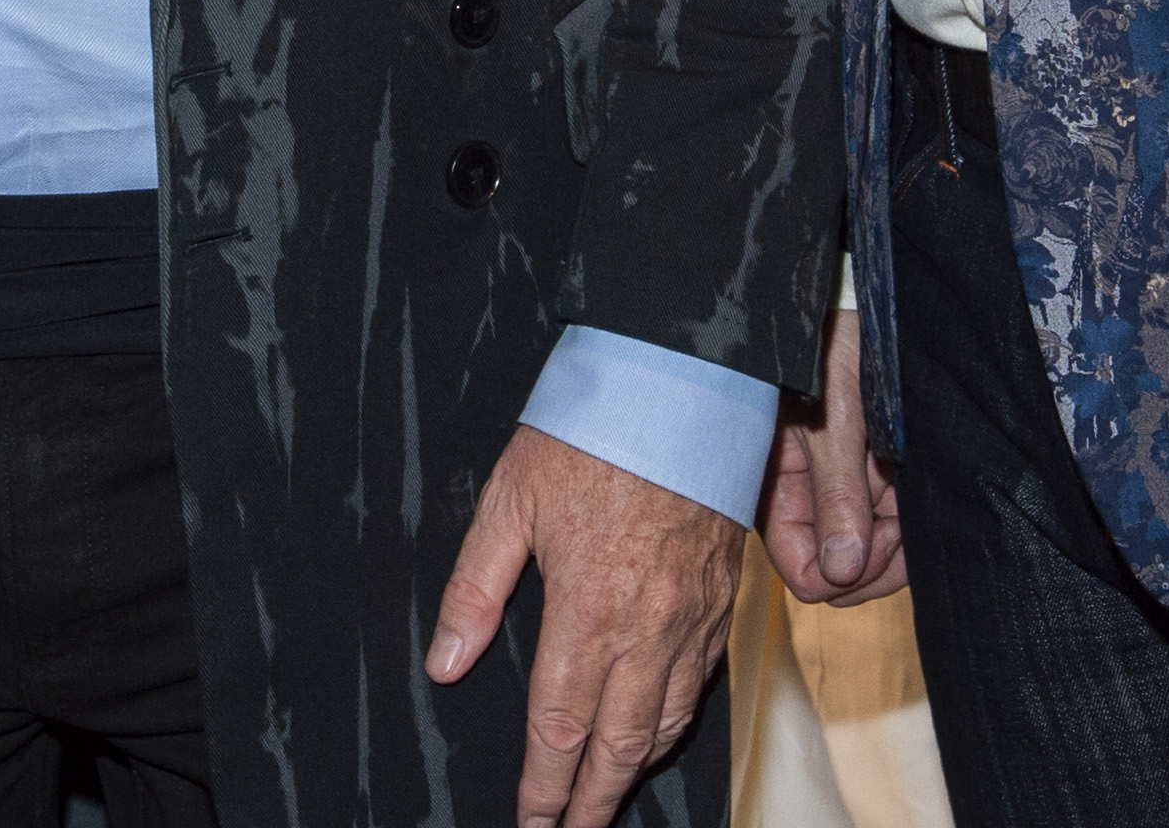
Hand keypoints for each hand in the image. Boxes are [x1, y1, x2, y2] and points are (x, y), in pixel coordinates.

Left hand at [427, 425, 746, 827]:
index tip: (531, 821)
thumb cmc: (592, 431)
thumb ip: (475, 587)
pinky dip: (676, 723)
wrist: (682, 384)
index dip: (543, 786)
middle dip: (591, 801)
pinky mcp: (724, 599)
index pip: (559, 725)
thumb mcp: (510, 499)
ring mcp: (694, 617)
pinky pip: (701, 683)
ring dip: (633, 769)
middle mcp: (648, 625)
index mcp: (587, 606)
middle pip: (618, 745)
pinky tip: (657, 733)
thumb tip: (444, 660)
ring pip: (666, 723)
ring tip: (606, 795)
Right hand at [758, 307, 905, 603]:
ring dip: (899, 531)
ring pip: (872, 550)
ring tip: (913, 484)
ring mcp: (835, 490)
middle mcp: (804, 501)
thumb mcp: (834, 418)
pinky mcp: (862, 474)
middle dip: (881, 557)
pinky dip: (905, 510)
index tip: (883, 533)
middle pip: (844, 573)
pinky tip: (913, 476)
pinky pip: (886, 519)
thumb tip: (842, 573)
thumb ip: (836, 495)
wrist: (850, 293)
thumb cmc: (828, 343)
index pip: (807, 576)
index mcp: (778, 492)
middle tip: (909, 516)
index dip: (849, 572)